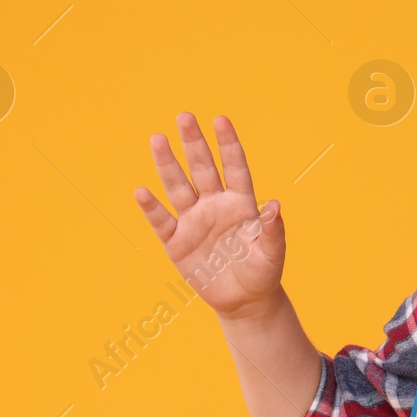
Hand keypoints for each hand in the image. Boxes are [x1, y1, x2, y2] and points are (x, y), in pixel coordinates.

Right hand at [134, 113, 285, 317]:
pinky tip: (142, 192)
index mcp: (241, 204)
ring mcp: (194, 221)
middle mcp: (215, 206)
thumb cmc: (262, 273)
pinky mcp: (176, 242)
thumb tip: (274, 206)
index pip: (234, 168)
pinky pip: (161, 222)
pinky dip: (151, 208)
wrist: (244, 301)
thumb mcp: (271, 254)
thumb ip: (272, 231)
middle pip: (203, 169)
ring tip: (158, 139)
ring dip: (168, 164)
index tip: (221, 120)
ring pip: (178, 187)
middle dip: (194, 143)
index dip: (228, 145)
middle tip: (184, 116)